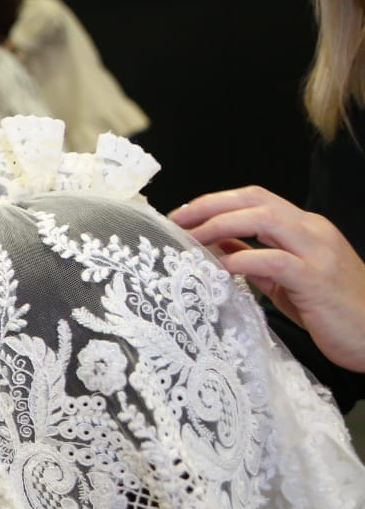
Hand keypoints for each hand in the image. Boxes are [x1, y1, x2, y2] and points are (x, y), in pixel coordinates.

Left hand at [170, 185, 364, 370]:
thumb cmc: (332, 310)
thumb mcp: (286, 279)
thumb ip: (256, 259)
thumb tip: (218, 245)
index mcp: (305, 228)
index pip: (256, 198)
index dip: (216, 201)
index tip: (182, 215)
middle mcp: (313, 231)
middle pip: (255, 200)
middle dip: (210, 206)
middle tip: (176, 221)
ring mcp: (317, 253)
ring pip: (264, 220)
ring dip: (220, 226)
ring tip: (191, 240)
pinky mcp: (317, 280)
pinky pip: (275, 261)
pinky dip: (243, 259)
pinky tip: (221, 268)